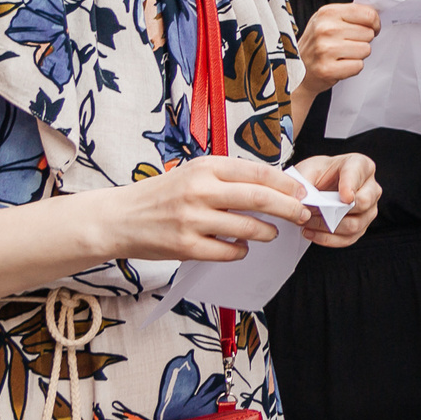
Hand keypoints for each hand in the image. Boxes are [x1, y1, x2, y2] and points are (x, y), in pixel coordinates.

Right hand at [115, 155, 314, 262]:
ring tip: (271, 232)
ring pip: (248, 228)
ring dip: (268, 232)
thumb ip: (228, 177)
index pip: (258, 173)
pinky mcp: (186, 247)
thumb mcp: (193, 173)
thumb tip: (274, 186)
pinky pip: (229, 252)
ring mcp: (192, 220)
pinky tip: (241, 247)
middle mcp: (200, 190)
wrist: (118, 218)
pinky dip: (242, 251)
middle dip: (289, 208)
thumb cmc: (162, 194)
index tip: (301, 192)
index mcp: (205, 167)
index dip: (286, 184)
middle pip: (260, 199)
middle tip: (301, 214)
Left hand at [293, 152, 379, 245]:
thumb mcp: (308, 169)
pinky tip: (312, 233)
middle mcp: (370, 187)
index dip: (351, 186)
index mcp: (360, 165)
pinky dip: (328, 239)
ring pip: (355, 225)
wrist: (319, 185)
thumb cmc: (319, 174)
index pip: (358, 175)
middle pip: (363, 202)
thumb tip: (303, 199)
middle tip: (311, 210)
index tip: (344, 197)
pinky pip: (348, 239)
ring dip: (327, 227)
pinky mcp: (362, 226)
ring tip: (307, 222)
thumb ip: (304, 181)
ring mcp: (369, 209)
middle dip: (334, 210)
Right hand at [298, 2, 379, 89]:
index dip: (375, 23)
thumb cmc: (318, 43)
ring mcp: (325, 49)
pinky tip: (338, 65)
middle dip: (362, 40)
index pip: (368, 14)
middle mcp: (325, 28)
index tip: (372, 28)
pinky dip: (352, 68)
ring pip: (365, 50)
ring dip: (357, 55)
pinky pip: (358, 66)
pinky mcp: (327, 69)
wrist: (297, 69)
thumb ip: (350, 15)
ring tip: (341, 55)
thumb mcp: (327, 21)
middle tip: (346, 45)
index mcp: (327, 12)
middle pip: (368, 33)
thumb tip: (376, 16)